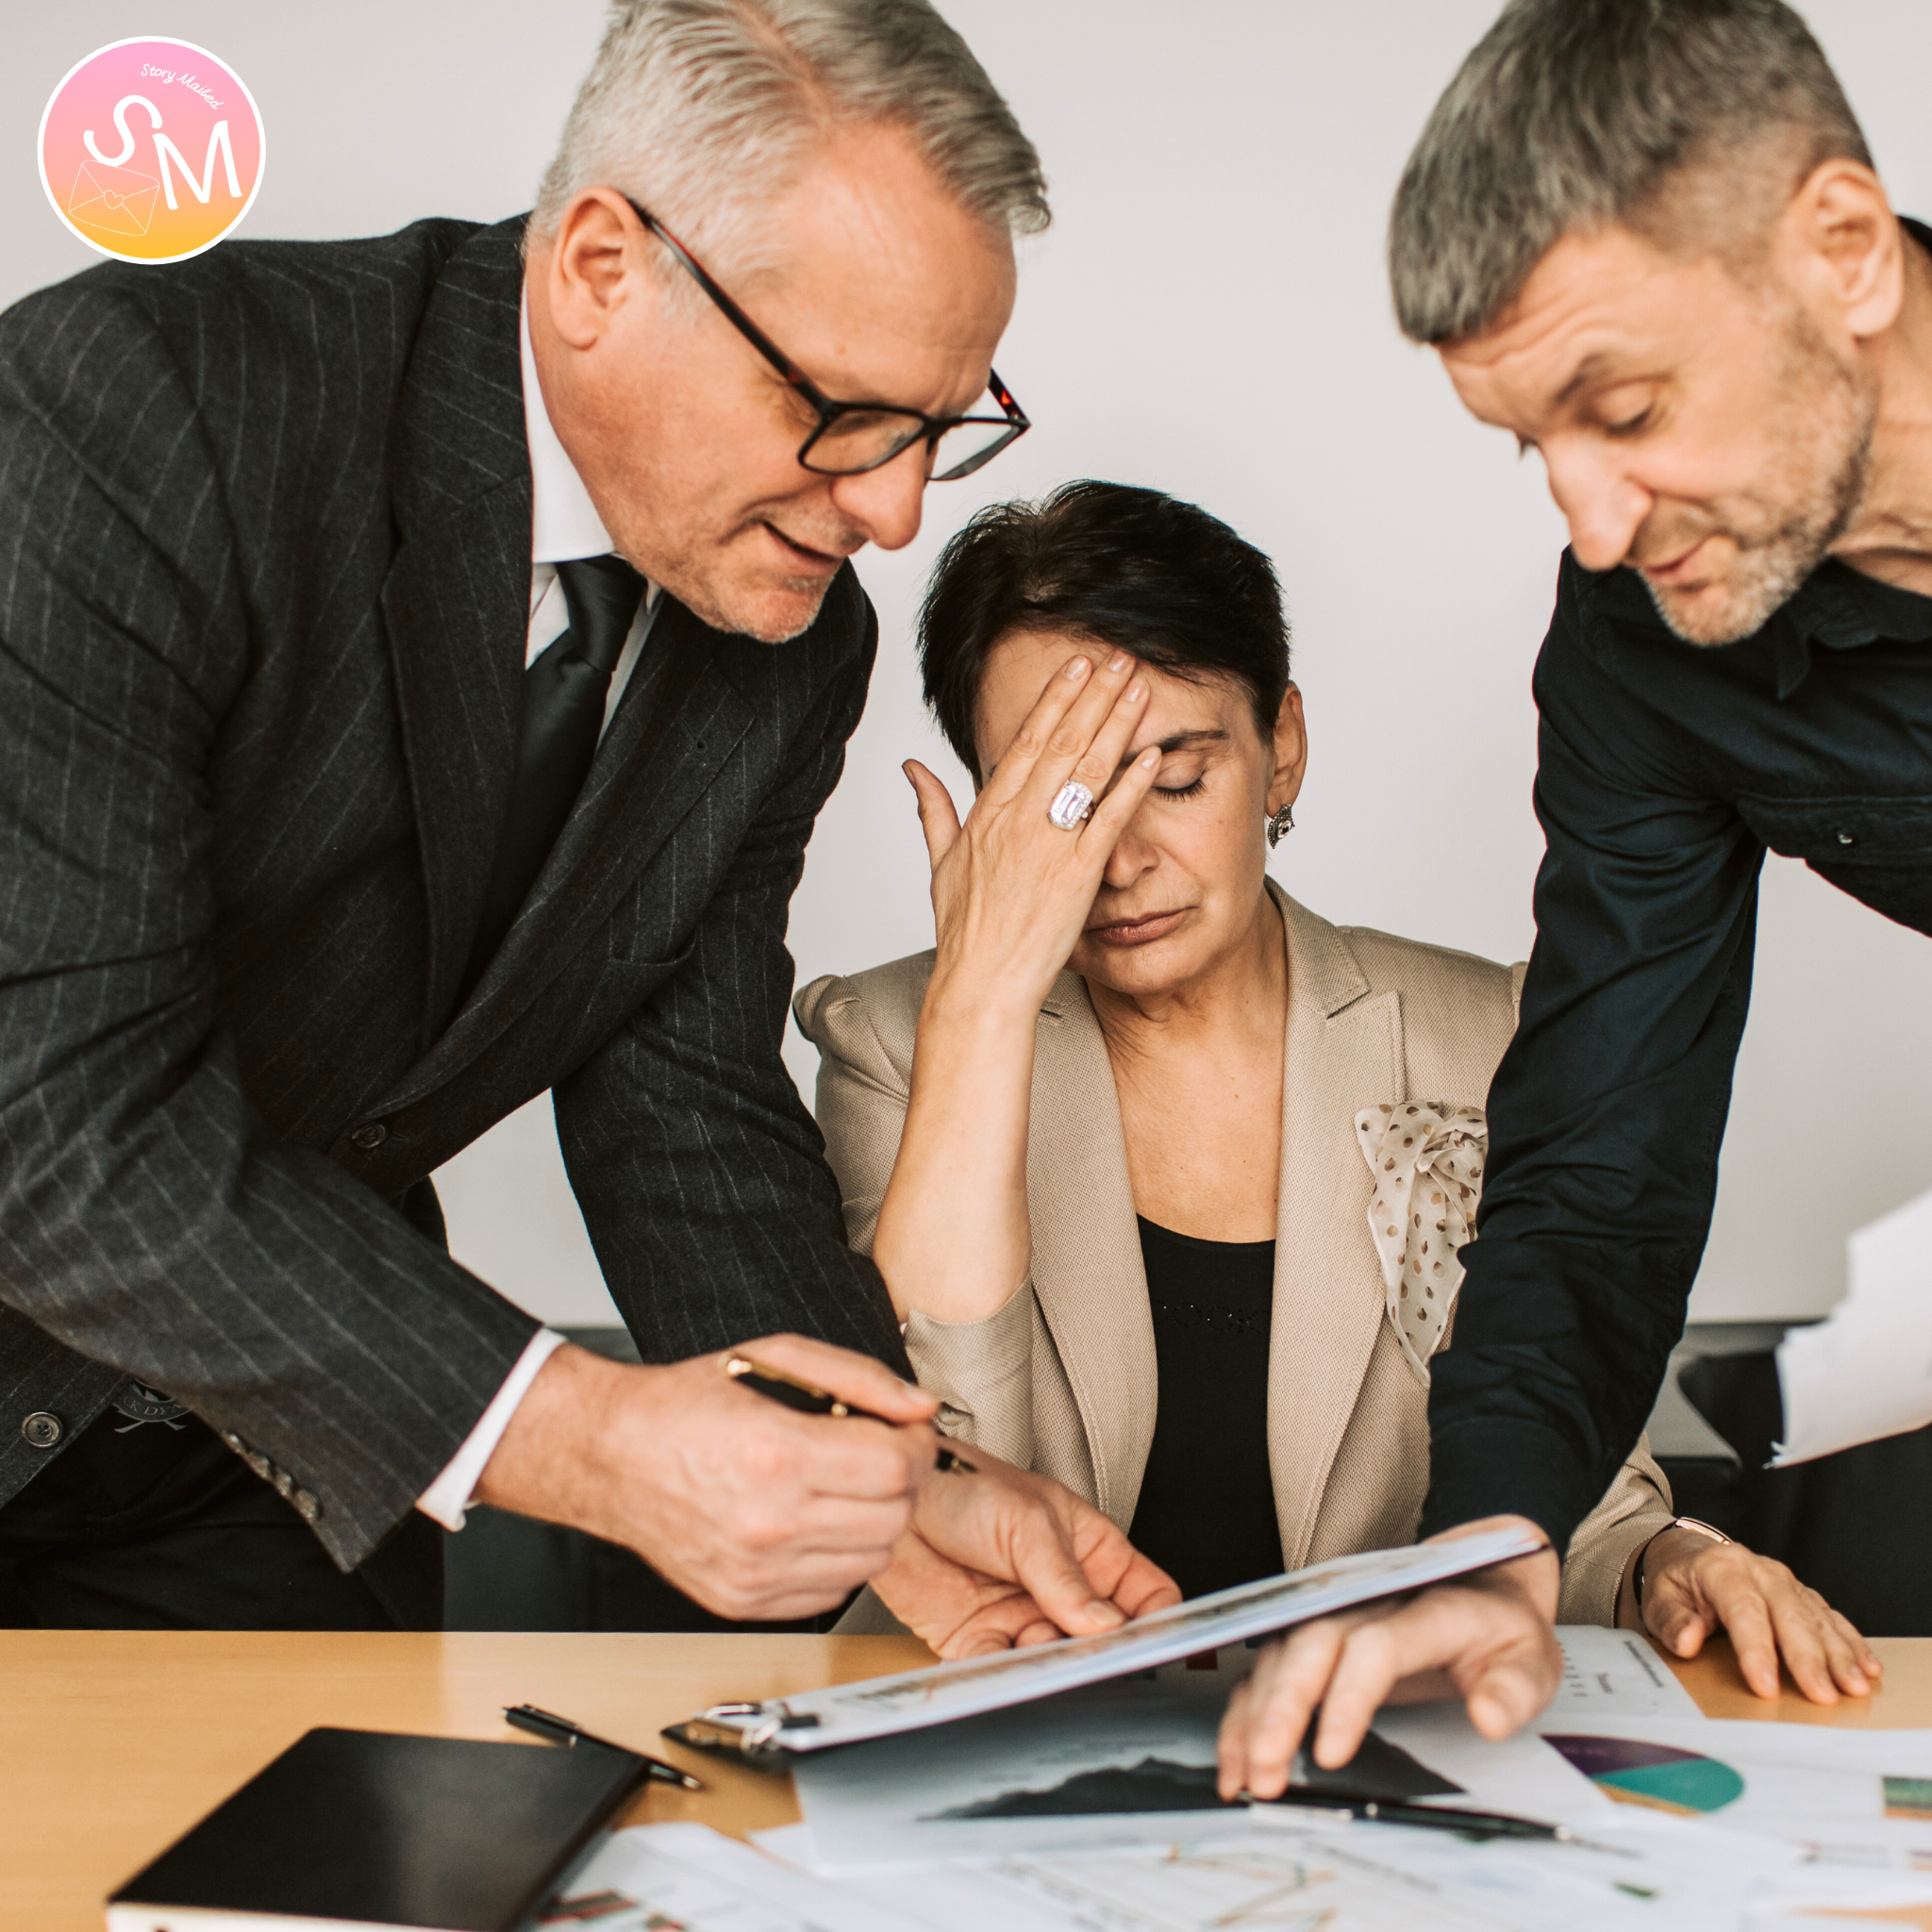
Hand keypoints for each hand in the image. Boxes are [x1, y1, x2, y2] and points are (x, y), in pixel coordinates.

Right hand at [474, 1335, 937, 1622]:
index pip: (897, 1467)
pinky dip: (838, 1556)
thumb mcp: (774, 1358)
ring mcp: (755, 1571)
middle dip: (901, 1480)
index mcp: (777, 1454)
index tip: (905, 1432)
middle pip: (894, 1517)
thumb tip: (920, 1406)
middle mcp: (768, 1522)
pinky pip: (833, 1590)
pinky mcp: (744, 1601)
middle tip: (879, 1454)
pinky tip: (814, 1520)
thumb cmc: (686, 1404)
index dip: (915, 1444)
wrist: (610, 1455)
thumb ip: (860, 1377)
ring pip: (873, 1560)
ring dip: (874, 1520)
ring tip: (843, 1486)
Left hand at [871, 1451, 1182, 1657]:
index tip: (1154, 1644)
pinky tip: (1001, 1666)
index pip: (1144, 1592)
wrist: (896, 1498)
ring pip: (1054, 1661)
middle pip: (1101, 1640)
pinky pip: (1002, 1670)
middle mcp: (1060, 1590)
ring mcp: (1022, 1617)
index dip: (1155, 1620)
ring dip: (1049, 1666)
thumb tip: (1105, 1625)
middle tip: (1093, 1660)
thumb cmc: (964, 1485)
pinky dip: (1004, 1676)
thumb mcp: (1027, 1521)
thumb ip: (1065, 1577)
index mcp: (1087, 1548)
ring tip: (1039, 1655)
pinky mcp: (979, 1640)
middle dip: (1099, 1654)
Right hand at [907, 646, 1159, 1016]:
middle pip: (1061, 742)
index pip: (1025, 741)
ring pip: (1086, 770)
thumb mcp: (941, 862)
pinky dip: (1130, 785)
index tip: (1077, 667)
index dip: (1055, 699)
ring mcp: (1048, 845)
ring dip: (1116, 723)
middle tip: (1119, 658)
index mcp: (987, 813)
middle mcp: (1017, 821)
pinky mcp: (1076, 874)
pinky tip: (1150, 755)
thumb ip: (933, 807)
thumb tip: (913, 767)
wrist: (981, 984)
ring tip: (1138, 686)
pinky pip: (1108, 820)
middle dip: (1093, 695)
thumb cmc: (964, 933)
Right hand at [1215, 1517, 1560, 1799]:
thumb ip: (1513, 1690)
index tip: (1331, 1756)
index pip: (1374, 1647)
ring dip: (1254, 1715)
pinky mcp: (1313, 1637)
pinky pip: (1267, 1669)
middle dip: (1281, 1710)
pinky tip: (1236, 1757)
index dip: (1347, 1699)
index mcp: (1425, 1609)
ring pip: (1278, 1655)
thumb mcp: (1531, 1658)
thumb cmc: (1498, 1627)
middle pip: (1310, 1646)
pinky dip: (1244, 1712)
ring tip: (1246, 1777)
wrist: (1479, 1578)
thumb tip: (1490, 1719)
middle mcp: (1365, 1605)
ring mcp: (1333, 1617)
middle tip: (1267, 1770)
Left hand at [1636, 1527, 1879, 1702]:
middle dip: (1808, 1659)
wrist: (1689, 1555)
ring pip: (1817, 1618)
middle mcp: (1760, 1571)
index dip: (1756, 1650)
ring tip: (1855, 1687)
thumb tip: (1687, 1641)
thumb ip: (1671, 1620)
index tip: (1766, 1686)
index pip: (1743, 1609)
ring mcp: (1786, 1582)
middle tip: (1824, 1696)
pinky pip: (1831, 1617)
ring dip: (1839, 1654)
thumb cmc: (1677, 1583)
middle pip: (1789, 1615)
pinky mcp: (1802, 1595)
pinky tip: (1867, 1666)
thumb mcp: (1659, 1598)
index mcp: (1722, 1568)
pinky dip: (1851, 1642)